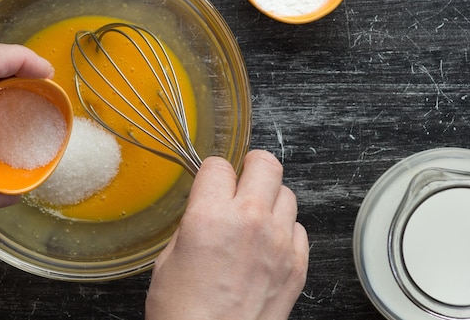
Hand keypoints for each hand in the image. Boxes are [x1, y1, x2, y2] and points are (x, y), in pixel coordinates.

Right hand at [145, 150, 308, 319]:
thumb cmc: (183, 313)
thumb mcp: (169, 258)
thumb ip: (194, 222)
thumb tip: (208, 208)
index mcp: (209, 216)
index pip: (219, 165)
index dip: (213, 172)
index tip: (212, 181)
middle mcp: (249, 221)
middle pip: (266, 164)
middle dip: (252, 167)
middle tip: (243, 180)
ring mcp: (279, 243)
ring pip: (287, 194)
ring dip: (270, 199)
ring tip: (255, 217)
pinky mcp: (297, 265)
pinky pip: (299, 228)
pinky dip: (286, 229)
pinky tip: (268, 244)